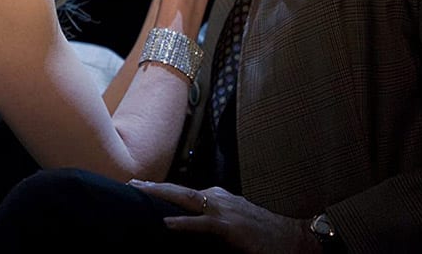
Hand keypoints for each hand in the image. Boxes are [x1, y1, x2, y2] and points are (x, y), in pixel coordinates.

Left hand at [128, 180, 319, 253]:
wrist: (290, 237)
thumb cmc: (261, 232)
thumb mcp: (233, 220)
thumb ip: (211, 218)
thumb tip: (189, 221)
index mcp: (216, 197)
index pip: (183, 192)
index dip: (162, 189)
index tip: (141, 187)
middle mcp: (217, 198)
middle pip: (179, 190)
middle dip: (154, 186)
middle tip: (131, 183)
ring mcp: (222, 210)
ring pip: (186, 200)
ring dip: (162, 195)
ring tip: (141, 192)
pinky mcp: (228, 227)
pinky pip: (201, 224)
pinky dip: (183, 223)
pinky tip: (166, 223)